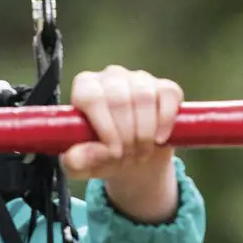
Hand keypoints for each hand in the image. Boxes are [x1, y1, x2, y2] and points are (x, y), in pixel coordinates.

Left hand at [63, 65, 181, 222]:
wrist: (134, 160)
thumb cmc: (102, 157)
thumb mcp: (82, 166)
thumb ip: (74, 162)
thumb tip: (77, 155)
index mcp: (85, 87)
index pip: (92, 97)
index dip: (105, 127)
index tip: (113, 152)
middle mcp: (111, 77)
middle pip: (119, 99)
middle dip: (126, 136)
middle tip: (128, 158)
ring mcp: (139, 79)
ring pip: (144, 97)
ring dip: (145, 132)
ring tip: (141, 152)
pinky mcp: (164, 87)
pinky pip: (168, 95)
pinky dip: (165, 120)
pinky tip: (159, 139)